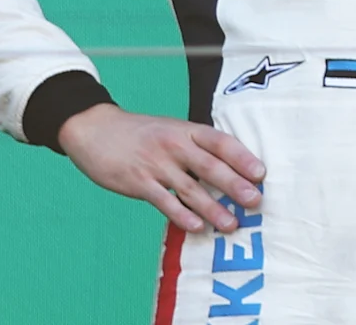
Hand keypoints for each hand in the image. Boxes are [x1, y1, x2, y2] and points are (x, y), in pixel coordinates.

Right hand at [57, 103, 265, 233]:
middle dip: (235, 185)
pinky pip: (164, 201)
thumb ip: (196, 146)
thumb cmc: (140, 132)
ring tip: (231, 224)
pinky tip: (196, 227)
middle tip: (255, 201)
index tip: (261, 173)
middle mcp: (175, 146)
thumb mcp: (171, 129)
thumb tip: (227, 168)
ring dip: (212, 208)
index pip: (221, 142)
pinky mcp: (138, 182)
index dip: (242, 157)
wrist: (95, 129)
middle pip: (210, 167)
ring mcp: (156, 165)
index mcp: (187, 131)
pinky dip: (181, 215)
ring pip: (190, 189)